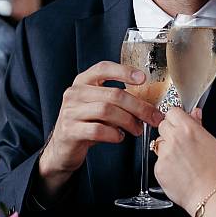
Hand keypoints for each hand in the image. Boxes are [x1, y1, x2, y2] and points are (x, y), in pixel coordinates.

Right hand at [37, 62, 163, 193]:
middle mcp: (74, 93)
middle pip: (113, 94)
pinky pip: (98, 130)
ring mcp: (70, 112)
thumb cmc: (85, 124)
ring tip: (137, 129)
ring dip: (128, 121)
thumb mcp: (97, 105)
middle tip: (153, 117)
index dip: (124, 71)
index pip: (103, 68)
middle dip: (138, 106)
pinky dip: (114, 134)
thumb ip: (116, 99)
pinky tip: (119, 137)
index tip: (143, 78)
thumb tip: (148, 102)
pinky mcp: (70, 131)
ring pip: (107, 111)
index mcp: (82, 82)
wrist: (62, 148)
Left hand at [153, 107, 215, 212]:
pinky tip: (179, 172)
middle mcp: (174, 139)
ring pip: (159, 144)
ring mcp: (164, 154)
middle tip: (182, 145)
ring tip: (182, 161)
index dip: (176, 119)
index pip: (172, 112)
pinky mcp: (158, 169)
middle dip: (170, 133)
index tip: (179, 124)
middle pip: (162, 126)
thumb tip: (194, 113)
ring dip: (167, 149)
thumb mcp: (212, 143)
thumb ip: (199, 126)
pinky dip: (166, 165)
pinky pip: (159, 161)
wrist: (210, 196)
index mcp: (188, 129)